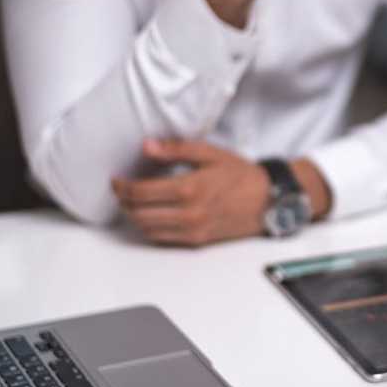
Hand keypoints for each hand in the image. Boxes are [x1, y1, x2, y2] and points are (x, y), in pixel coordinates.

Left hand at [111, 140, 268, 246]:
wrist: (268, 200)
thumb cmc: (242, 176)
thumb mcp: (210, 154)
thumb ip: (176, 150)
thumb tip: (148, 146)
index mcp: (190, 188)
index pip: (141, 192)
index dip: (122, 187)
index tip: (117, 180)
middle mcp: (189, 213)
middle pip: (138, 213)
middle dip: (124, 202)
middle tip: (121, 190)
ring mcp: (193, 230)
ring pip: (147, 229)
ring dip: (134, 216)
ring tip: (133, 202)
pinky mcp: (197, 241)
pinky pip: (162, 239)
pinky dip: (150, 227)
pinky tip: (152, 214)